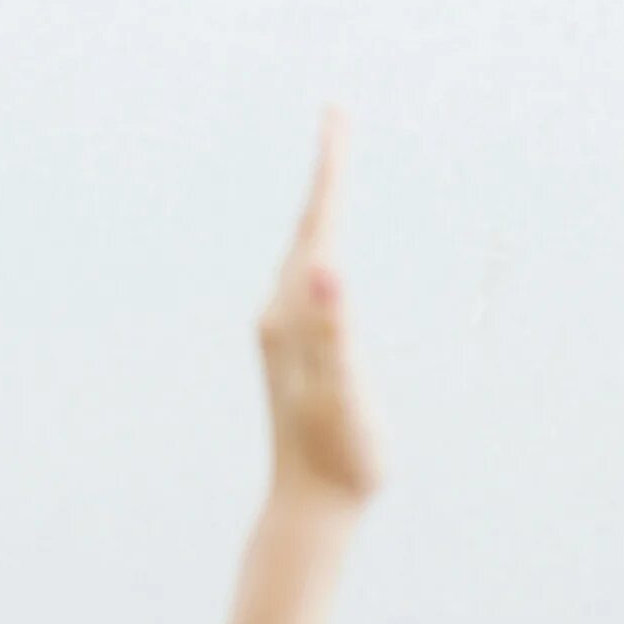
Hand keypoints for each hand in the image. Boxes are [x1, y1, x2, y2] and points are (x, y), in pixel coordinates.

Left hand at [257, 108, 378, 508]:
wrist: (308, 507)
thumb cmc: (340, 456)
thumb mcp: (345, 393)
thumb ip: (335, 330)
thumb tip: (327, 269)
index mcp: (292, 315)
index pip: (317, 227)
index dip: (330, 170)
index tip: (336, 116)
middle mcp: (278, 315)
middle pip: (306, 229)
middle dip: (326, 174)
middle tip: (337, 121)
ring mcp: (281, 333)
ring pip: (303, 252)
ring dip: (320, 209)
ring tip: (333, 172)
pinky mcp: (291, 352)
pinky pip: (307, 279)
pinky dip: (321, 245)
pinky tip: (326, 255)